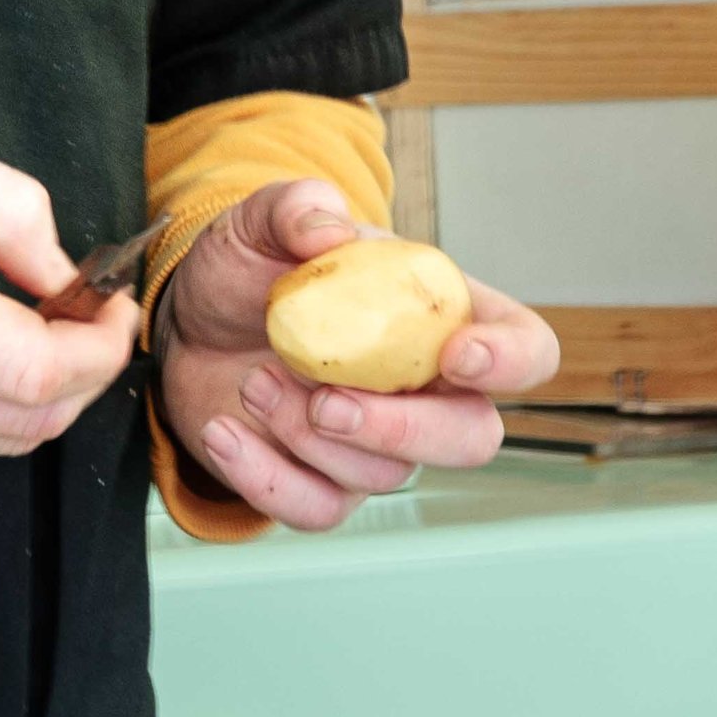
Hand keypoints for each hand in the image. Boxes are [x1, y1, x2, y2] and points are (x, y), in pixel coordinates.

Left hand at [158, 178, 559, 530]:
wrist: (190, 325)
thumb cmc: (249, 271)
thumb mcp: (260, 222)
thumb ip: (295, 207)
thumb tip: (327, 225)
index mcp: (440, 317)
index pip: (525, 347)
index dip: (512, 360)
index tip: (458, 355)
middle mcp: (426, 390)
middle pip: (473, 438)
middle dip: (406, 428)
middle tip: (327, 402)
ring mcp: (380, 444)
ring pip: (385, 474)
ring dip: (308, 434)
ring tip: (253, 381)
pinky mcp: (325, 484)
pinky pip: (319, 510)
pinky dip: (266, 478)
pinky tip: (224, 432)